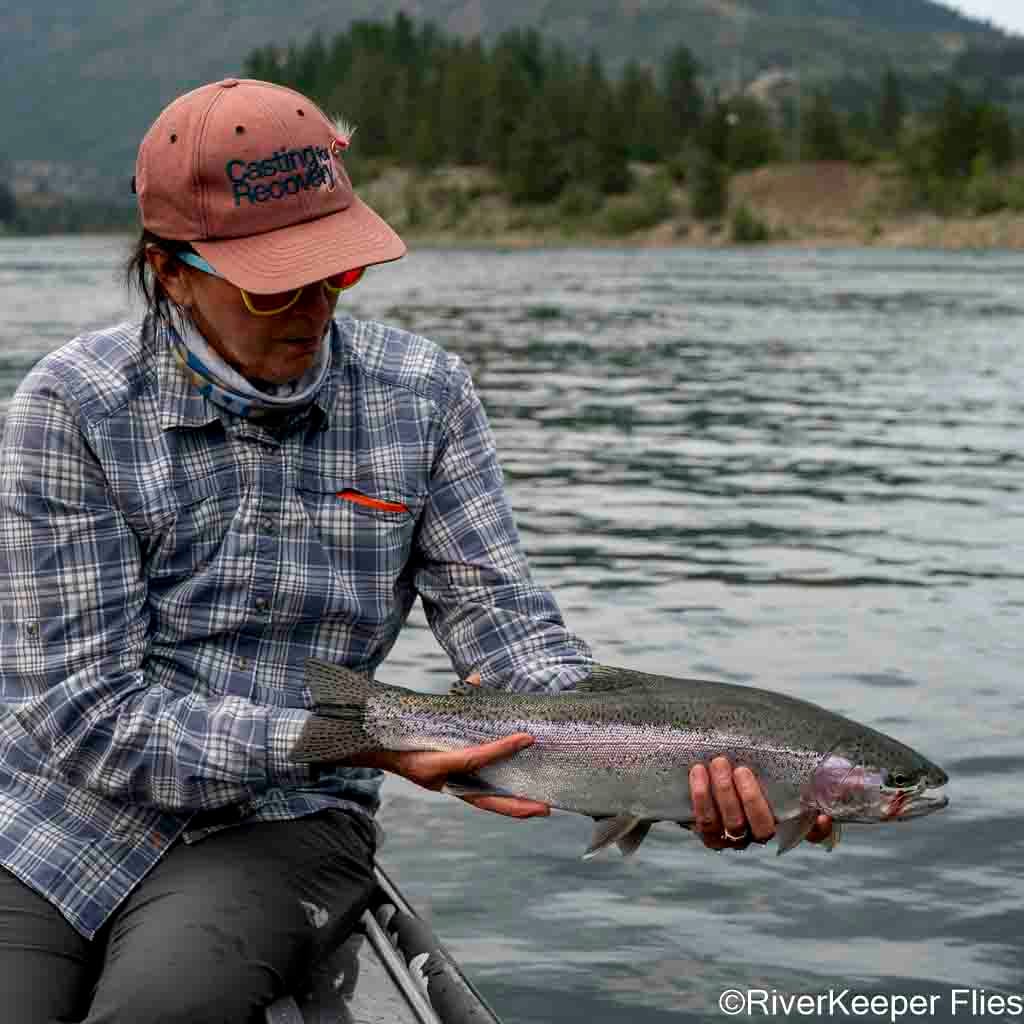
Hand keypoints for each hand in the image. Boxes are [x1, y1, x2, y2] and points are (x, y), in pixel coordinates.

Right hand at [365, 671, 549, 819]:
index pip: (473, 758)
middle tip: (545, 808)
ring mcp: (449, 788)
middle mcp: (443, 783)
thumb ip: (454, 699)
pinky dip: (502, 798)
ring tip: (541, 807)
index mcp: (433, 764)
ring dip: (513, 807)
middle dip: (515, 805)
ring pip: (486, 803)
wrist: (382, 749)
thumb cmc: (406, 732)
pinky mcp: (454, 788)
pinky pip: (482, 796)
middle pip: (485, 800)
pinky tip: (522, 795)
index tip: (525, 739)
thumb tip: (476, 678)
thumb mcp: (425, 715)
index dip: (501, 749)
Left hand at [688, 756, 832, 850]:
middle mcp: (760, 834)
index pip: (810, 833)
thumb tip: (849, 775)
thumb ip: (804, 766)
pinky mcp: (709, 834)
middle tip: (741, 770)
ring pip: (731, 824)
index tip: (820, 815)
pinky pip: (704, 821)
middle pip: (761, 828)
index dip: (817, 829)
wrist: (707, 773)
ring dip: (723, 793)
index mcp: (782, 819)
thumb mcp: (773, 765)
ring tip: (717, 764)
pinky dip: (700, 797)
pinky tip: (698, 772)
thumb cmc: (747, 768)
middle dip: (751, 798)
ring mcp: (734, 837)